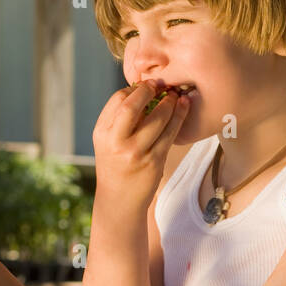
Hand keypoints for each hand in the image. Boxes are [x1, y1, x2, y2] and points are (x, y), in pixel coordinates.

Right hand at [90, 79, 189, 213]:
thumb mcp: (108, 142)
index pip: (117, 100)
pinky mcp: (153, 161)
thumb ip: (119, 119)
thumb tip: (143, 89)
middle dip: (148, 90)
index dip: (134, 89)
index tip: (146, 85)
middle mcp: (115, 142)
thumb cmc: (115, 165)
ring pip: (157, 119)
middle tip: (160, 85)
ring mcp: (135, 152)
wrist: (119, 200)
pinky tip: (183, 108)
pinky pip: (170, 134)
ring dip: (169, 103)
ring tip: (175, 96)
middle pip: (132, 106)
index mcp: (102, 133)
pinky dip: (179, 117)